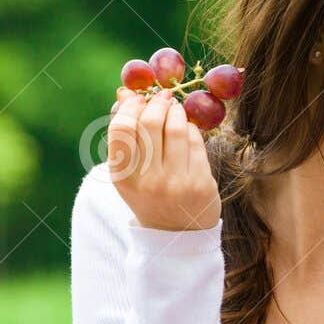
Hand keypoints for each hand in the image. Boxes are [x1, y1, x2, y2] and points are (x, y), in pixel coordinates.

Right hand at [106, 85, 221, 231]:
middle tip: (163, 97)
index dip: (132, 106)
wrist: (175, 232)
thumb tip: (125, 91)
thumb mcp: (130, 170)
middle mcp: (147, 181)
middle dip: (158, 103)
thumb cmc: (148, 192)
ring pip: (177, 129)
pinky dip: (191, 129)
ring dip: (177, 111)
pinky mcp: (201, 184)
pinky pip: (196, 143)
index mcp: (123, 177)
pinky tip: (188, 128)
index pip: (122, 129)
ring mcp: (176, 184)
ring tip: (175, 108)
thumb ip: (126, 132)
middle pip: (151, 124)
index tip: (140, 97)